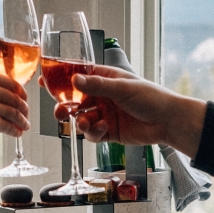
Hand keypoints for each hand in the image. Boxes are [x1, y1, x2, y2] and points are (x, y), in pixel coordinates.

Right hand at [0, 70, 30, 139]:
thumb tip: (10, 97)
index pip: (13, 84)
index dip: (22, 94)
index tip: (24, 100)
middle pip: (17, 99)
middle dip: (24, 109)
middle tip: (26, 114)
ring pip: (16, 114)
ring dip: (23, 121)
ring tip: (25, 125)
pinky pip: (10, 127)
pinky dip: (16, 131)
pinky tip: (17, 133)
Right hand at [64, 65, 208, 157]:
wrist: (168, 122)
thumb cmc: (151, 98)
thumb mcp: (122, 88)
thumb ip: (97, 86)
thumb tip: (74, 81)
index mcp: (106, 80)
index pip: (78, 78)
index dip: (61, 81)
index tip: (45, 83)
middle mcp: (103, 97)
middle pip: (74, 102)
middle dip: (64, 107)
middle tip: (59, 111)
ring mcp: (105, 114)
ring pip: (81, 119)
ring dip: (79, 122)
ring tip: (83, 123)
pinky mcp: (109, 132)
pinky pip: (92, 134)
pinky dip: (94, 133)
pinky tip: (103, 129)